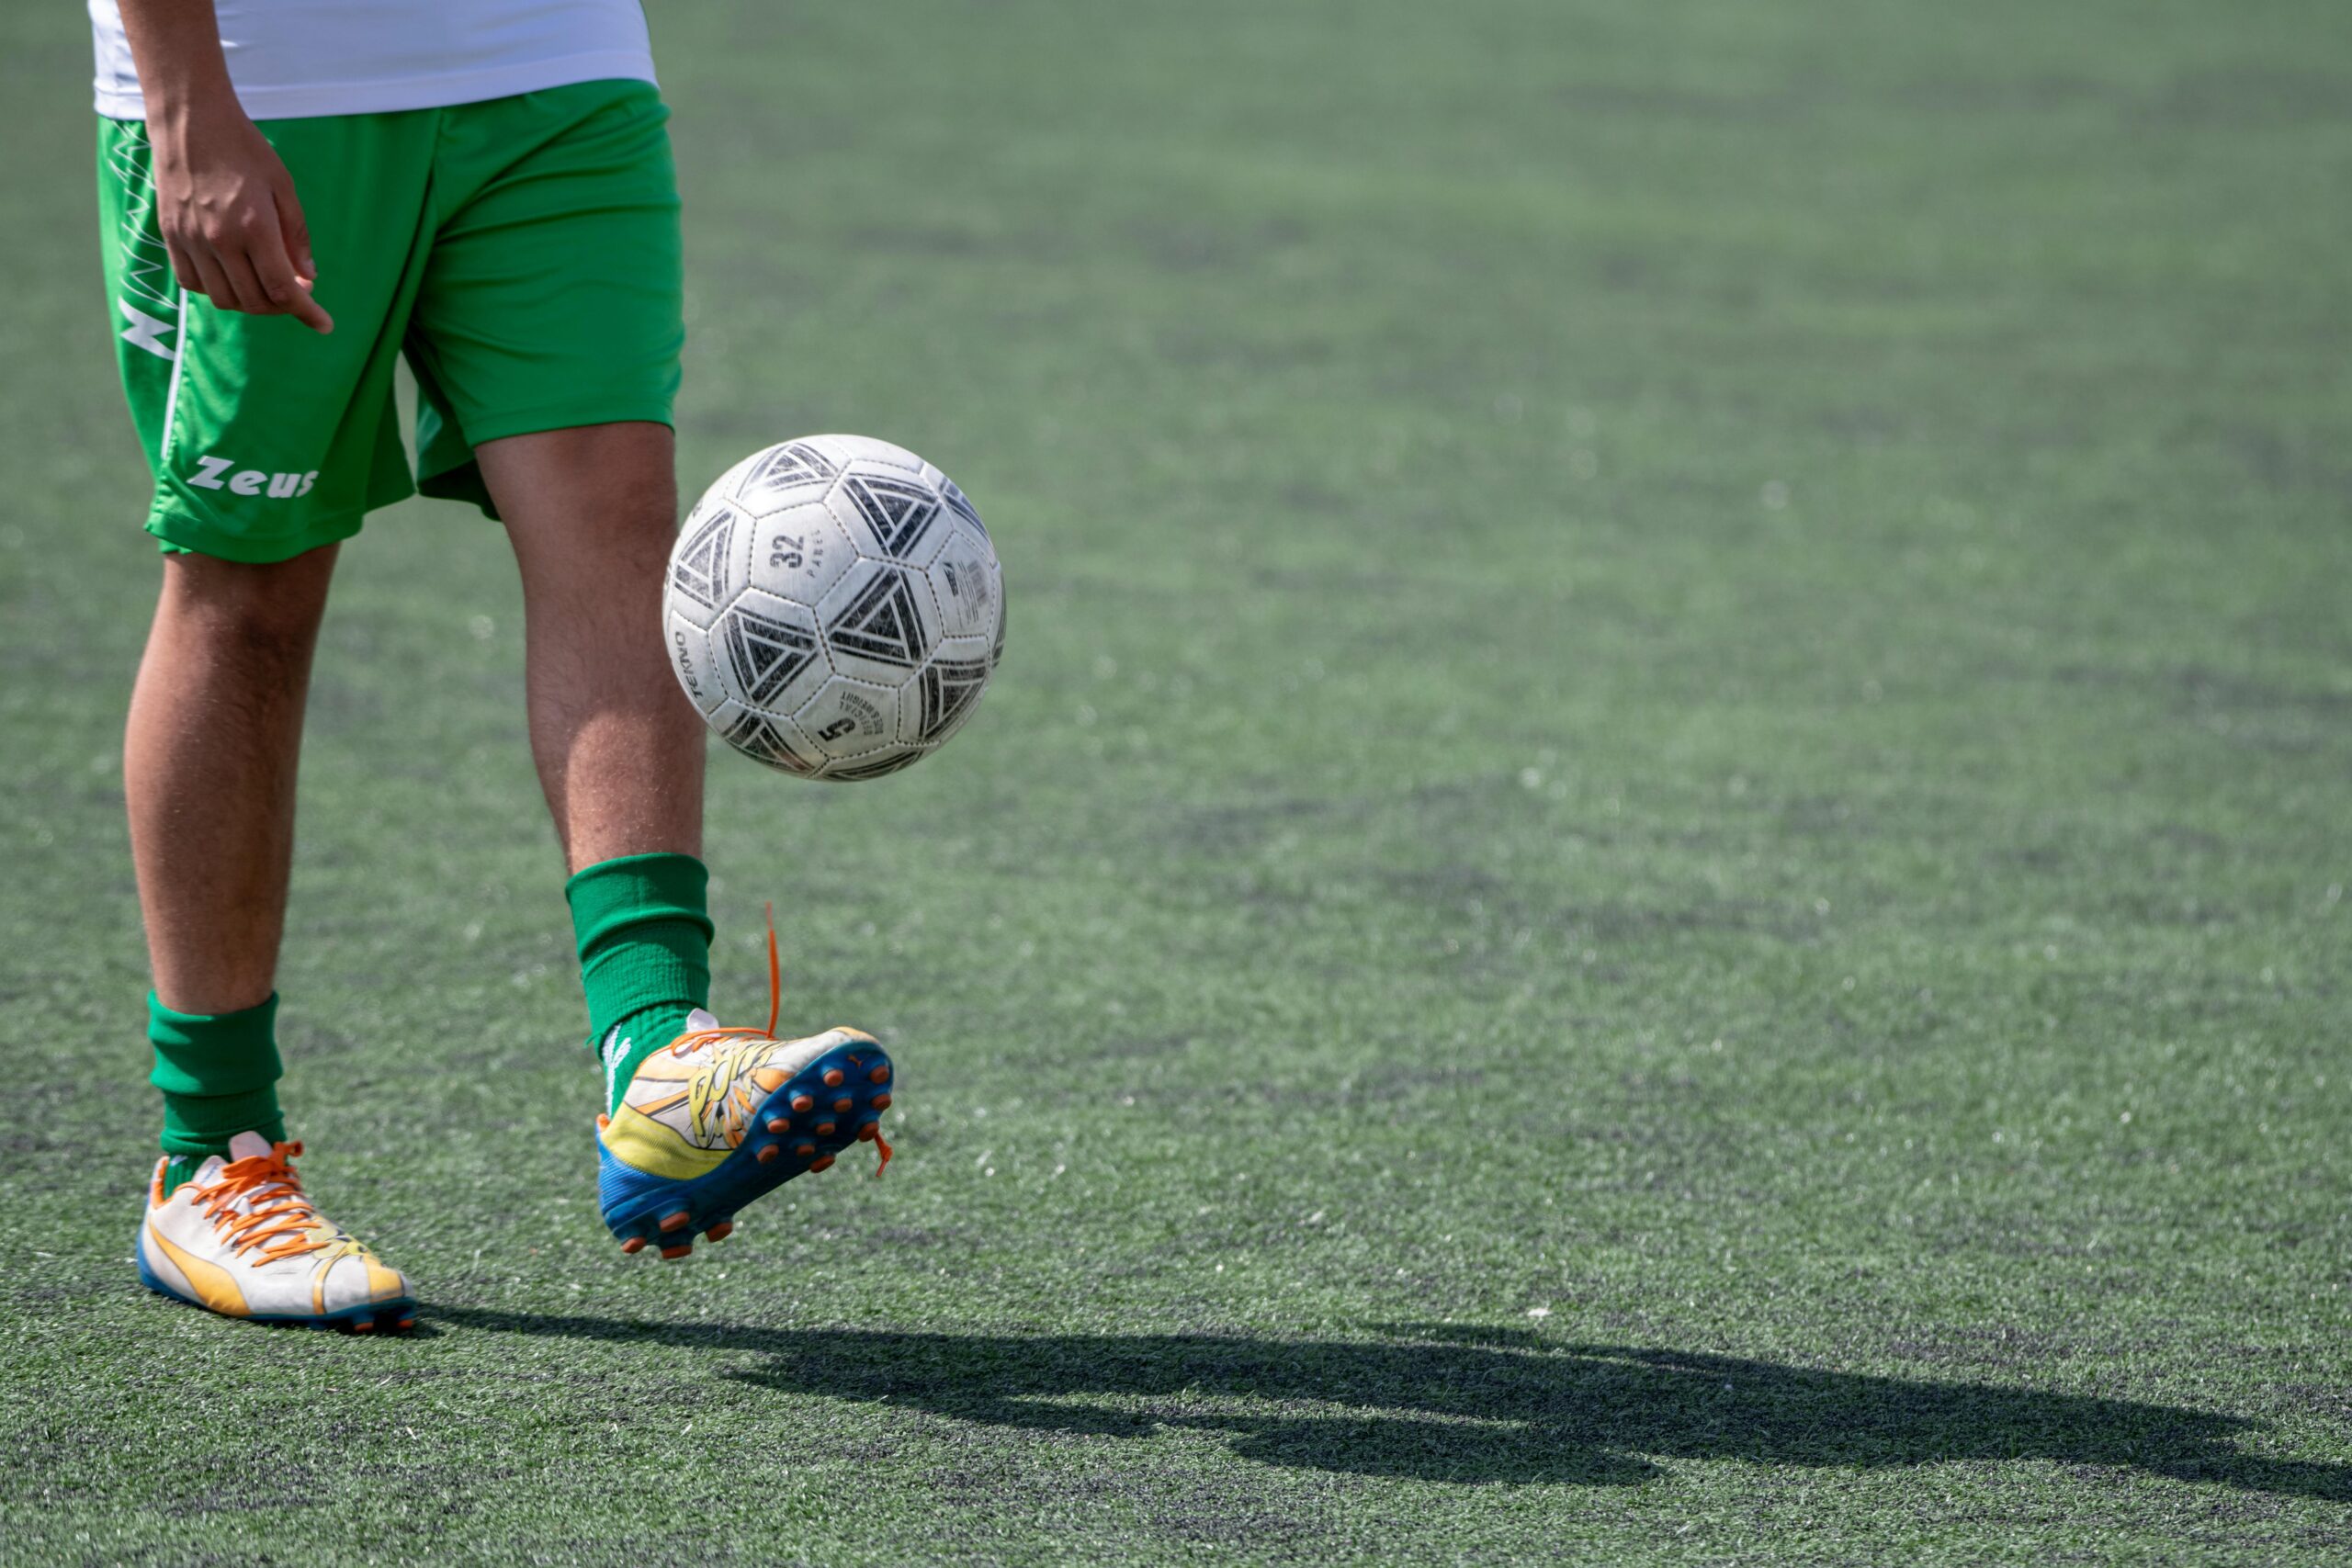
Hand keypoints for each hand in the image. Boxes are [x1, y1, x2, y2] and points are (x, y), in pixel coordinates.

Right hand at [151, 94, 332, 332]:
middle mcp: (219, 240)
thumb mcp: (284, 186)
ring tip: (267, 284)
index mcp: (253, 227)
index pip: (283, 290)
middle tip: (298, 293)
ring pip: (223, 298)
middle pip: (254, 301)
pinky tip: (234, 275)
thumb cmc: (243, 147)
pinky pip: (193, 282)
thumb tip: (308, 277)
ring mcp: (190, 239)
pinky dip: (218, 289)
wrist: (189, 119)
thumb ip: (297, 236)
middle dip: (283, 307)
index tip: (325, 325)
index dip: (307, 313)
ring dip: (251, 302)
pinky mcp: (170, 235)